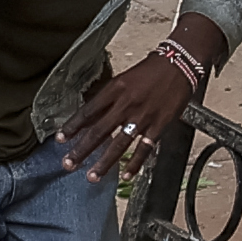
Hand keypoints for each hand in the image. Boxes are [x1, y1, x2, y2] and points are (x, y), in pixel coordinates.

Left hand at [68, 45, 196, 185]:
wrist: (180, 64)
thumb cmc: (152, 69)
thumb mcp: (125, 78)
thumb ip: (110, 97)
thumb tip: (92, 115)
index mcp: (116, 89)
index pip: (88, 111)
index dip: (73, 127)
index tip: (61, 139)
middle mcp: (126, 103)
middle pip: (99, 131)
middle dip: (82, 150)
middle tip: (68, 164)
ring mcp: (143, 116)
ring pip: (119, 144)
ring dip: (104, 163)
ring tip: (92, 176)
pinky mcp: (159, 125)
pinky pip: (144, 148)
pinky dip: (135, 163)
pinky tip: (126, 174)